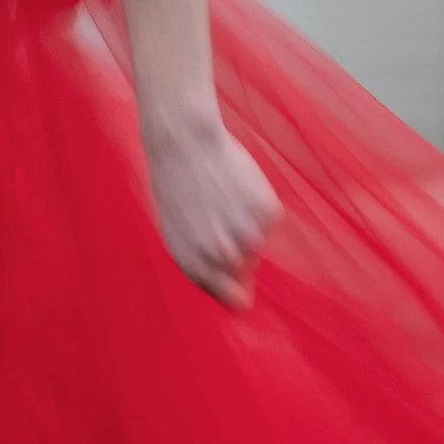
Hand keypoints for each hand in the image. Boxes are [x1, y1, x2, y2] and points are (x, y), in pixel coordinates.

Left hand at [143, 108, 281, 307]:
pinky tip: (238, 187)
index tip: (239, 281)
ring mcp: (249, 235)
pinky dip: (259, 206)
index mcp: (198, 267)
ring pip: (259, 241)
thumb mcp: (176, 234)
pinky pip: (269, 219)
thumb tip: (239, 298)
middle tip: (217, 215)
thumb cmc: (174, 188)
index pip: (234, 299)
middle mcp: (225, 257)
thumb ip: (203, 269)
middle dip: (237, 249)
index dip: (237, 290)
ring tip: (224, 199)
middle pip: (247, 267)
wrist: (185, 144)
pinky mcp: (268, 213)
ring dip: (248, 226)